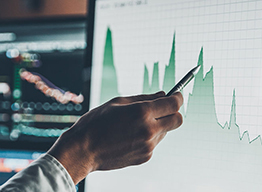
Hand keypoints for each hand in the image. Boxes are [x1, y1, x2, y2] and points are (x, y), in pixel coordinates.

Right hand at [47, 91, 182, 183]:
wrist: (83, 150)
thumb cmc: (96, 123)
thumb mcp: (118, 102)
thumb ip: (144, 98)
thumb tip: (162, 94)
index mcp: (142, 112)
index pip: (173, 104)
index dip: (177, 97)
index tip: (175, 95)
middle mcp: (149, 130)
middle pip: (177, 120)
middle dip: (173, 112)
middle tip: (162, 109)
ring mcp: (148, 145)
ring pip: (165, 132)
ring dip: (158, 125)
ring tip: (135, 124)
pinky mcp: (145, 156)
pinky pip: (154, 143)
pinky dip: (148, 137)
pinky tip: (130, 136)